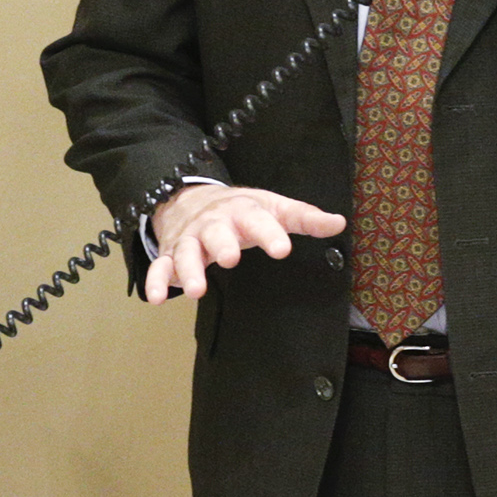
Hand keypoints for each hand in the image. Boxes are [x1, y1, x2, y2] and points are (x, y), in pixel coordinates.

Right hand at [145, 185, 344, 303]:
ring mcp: (190, 238)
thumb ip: (304, 218)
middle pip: (216, 232)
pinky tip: (157, 299)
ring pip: (186, 252)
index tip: (282, 248)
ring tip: (196, 290)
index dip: (270, 233)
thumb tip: (339, 222)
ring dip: (189, 270)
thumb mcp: (273, 207)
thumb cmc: (242, 209)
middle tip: (230, 259)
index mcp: (243, 211)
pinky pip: (160, 266)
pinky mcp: (172, 253)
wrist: (191, 197)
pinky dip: (156, 281)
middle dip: (222, 244)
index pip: (258, 219)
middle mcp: (214, 223)